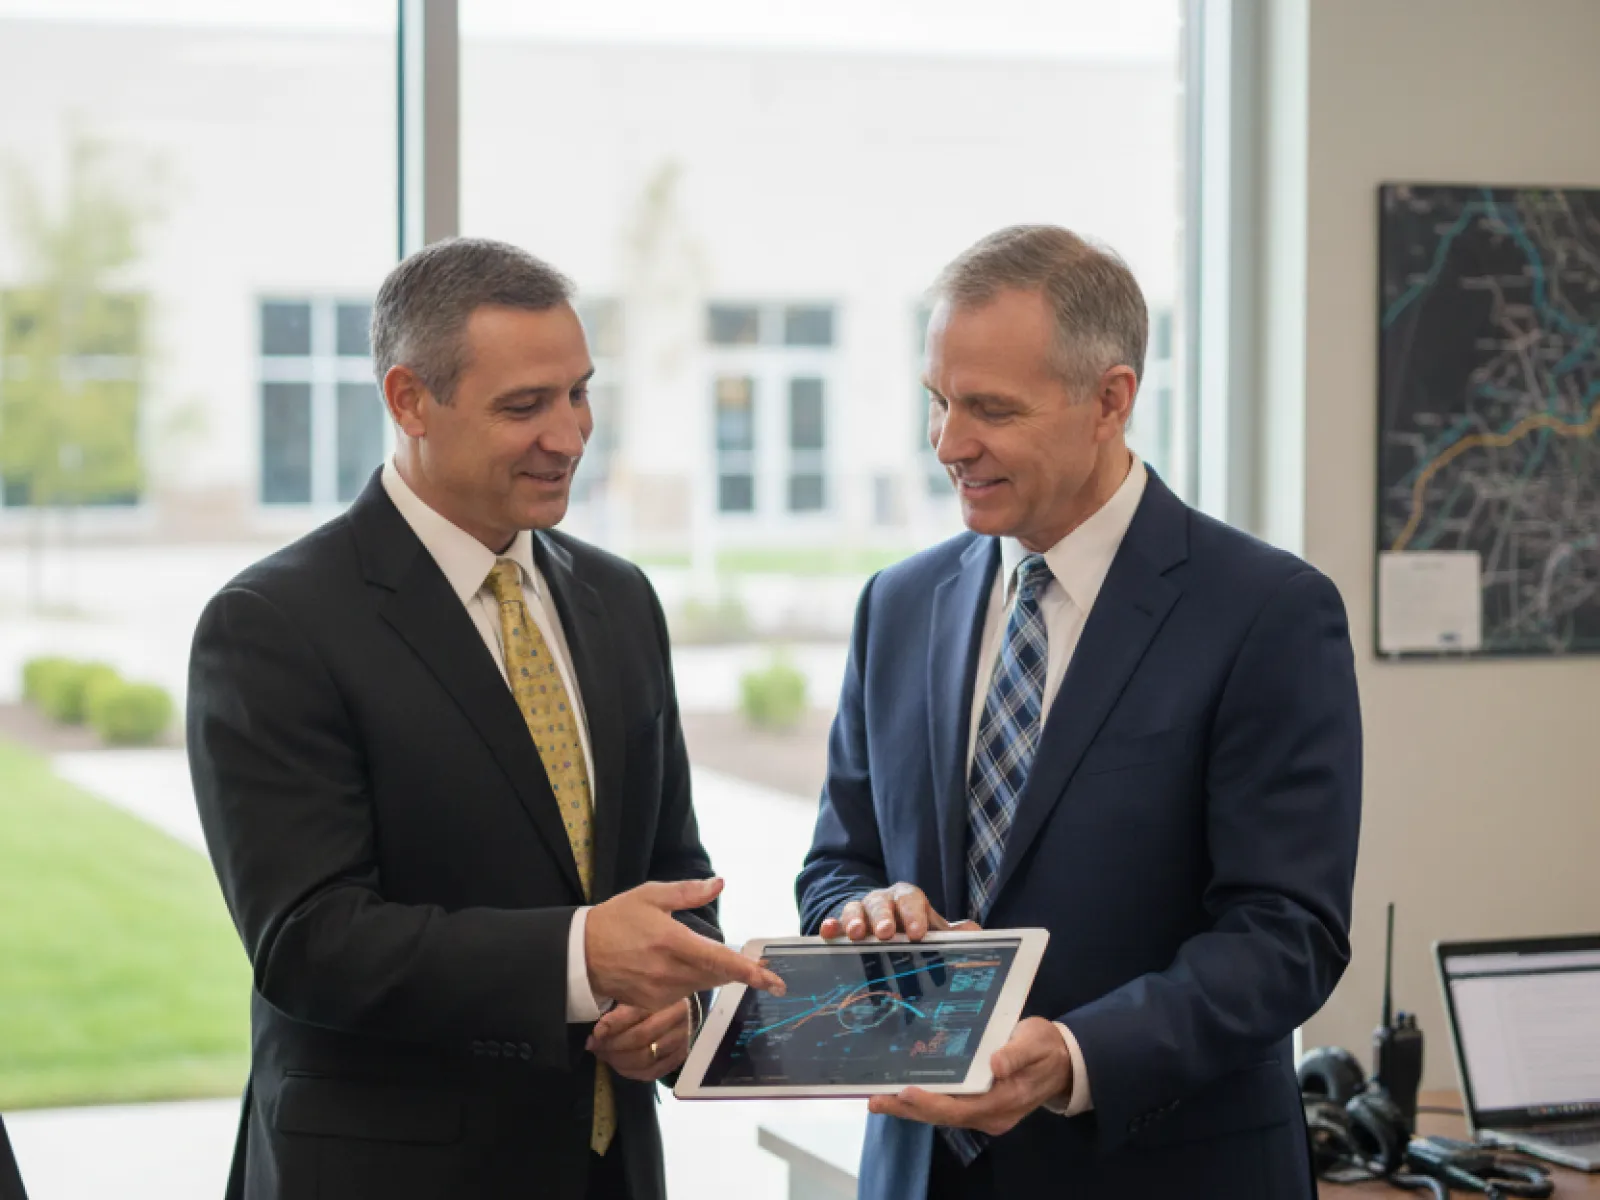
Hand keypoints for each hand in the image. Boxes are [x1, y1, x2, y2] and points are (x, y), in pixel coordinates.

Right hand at [586, 877, 785, 1011]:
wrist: (580, 954)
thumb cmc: (616, 919)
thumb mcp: (651, 895)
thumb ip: (687, 892)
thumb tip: (719, 883)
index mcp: (672, 942)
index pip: (719, 960)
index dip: (749, 972)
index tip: (773, 980)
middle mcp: (668, 971)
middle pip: (717, 975)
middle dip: (739, 971)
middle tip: (760, 968)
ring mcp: (660, 991)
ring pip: (702, 985)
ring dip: (713, 974)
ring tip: (717, 961)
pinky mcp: (653, 1004)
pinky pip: (684, 994)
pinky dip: (691, 982)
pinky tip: (683, 968)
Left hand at [587, 1000, 691, 1081]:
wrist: (685, 1006)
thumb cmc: (654, 996)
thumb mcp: (637, 991)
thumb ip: (619, 1000)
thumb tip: (598, 1027)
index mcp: (665, 996)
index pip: (634, 1013)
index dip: (612, 1025)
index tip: (595, 1033)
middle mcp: (677, 1018)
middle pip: (640, 1037)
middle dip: (612, 1045)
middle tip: (594, 1046)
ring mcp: (681, 1040)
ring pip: (646, 1058)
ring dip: (618, 1060)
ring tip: (603, 1055)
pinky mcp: (680, 1057)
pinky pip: (653, 1072)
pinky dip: (632, 1072)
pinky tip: (618, 1065)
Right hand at [819, 882, 979, 941]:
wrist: (882, 921)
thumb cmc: (910, 927)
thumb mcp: (930, 928)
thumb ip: (949, 933)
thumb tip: (974, 931)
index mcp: (907, 898)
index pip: (911, 900)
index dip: (914, 915)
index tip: (917, 933)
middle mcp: (882, 900)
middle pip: (881, 902)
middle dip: (883, 917)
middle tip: (885, 933)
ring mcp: (860, 910)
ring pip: (856, 908)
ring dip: (855, 920)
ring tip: (857, 934)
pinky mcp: (841, 922)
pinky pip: (834, 920)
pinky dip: (831, 924)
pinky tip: (828, 932)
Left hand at [867, 1018, 1071, 1135]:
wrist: (1063, 1061)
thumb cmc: (1047, 1047)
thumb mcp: (1035, 1042)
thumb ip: (1016, 1053)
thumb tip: (995, 1064)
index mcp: (1004, 1102)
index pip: (962, 1108)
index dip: (932, 1102)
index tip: (905, 1092)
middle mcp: (991, 1115)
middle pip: (945, 1115)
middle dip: (909, 1109)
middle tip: (874, 1099)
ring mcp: (985, 1112)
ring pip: (943, 1114)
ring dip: (910, 1108)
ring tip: (877, 1099)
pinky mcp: (980, 1104)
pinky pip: (948, 1107)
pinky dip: (924, 1101)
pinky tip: (902, 1093)